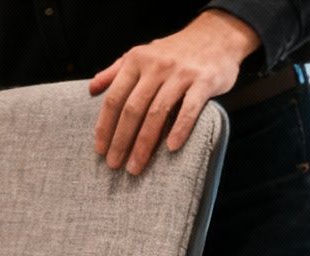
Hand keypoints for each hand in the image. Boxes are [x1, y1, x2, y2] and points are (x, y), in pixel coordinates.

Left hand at [89, 10, 258, 175]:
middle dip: (121, 141)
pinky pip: (189, 108)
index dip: (105, 126)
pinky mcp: (204, 80)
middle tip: (114, 165)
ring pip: (157, 113)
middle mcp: (157, 66)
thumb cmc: (174, 52)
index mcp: (137, 60)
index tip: (100, 150)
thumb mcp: (143, 53)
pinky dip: (179, 128)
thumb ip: (117, 70)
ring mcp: (181, 73)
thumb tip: (92, 88)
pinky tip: (170, 148)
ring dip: (144, 144)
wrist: (217, 35)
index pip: (114, 98)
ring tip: (135, 166)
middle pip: (132, 109)